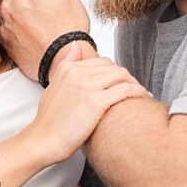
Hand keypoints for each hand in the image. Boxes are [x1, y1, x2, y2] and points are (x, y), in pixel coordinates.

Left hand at [0, 0, 90, 80]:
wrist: (64, 60)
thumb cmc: (68, 26)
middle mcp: (8, 5)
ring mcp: (5, 24)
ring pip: (9, 7)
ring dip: (20, 8)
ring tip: (41, 18)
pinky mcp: (6, 41)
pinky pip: (9, 26)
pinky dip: (19, 26)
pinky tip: (36, 31)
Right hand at [26, 43, 150, 163]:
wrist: (43, 140)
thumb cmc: (48, 120)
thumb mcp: (53, 86)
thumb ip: (66, 65)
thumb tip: (75, 47)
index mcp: (68, 68)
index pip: (101, 61)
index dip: (115, 72)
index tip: (122, 82)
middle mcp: (78, 73)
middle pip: (113, 67)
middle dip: (126, 77)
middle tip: (134, 89)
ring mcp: (88, 86)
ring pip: (122, 76)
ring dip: (135, 83)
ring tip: (142, 94)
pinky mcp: (97, 102)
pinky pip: (126, 91)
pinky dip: (138, 92)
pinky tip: (144, 98)